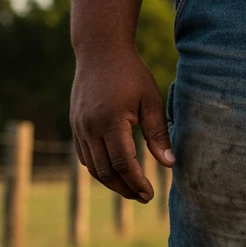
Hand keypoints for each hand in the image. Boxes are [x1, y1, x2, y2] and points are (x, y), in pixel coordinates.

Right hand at [70, 45, 173, 201]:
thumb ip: (159, 134)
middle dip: (125, 188)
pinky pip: (84, 156)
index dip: (137, 182)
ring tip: (131, 189)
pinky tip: (115, 173)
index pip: (123, 163)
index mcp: (111, 120)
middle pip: (105, 171)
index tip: (150, 193)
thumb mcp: (151, 100)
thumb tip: (170, 164)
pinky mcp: (75, 125)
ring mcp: (79, 126)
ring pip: (93, 167)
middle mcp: (90, 126)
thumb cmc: (131, 73)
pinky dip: (99, 169)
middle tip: (143, 196)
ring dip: (112, 183)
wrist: (99, 50)